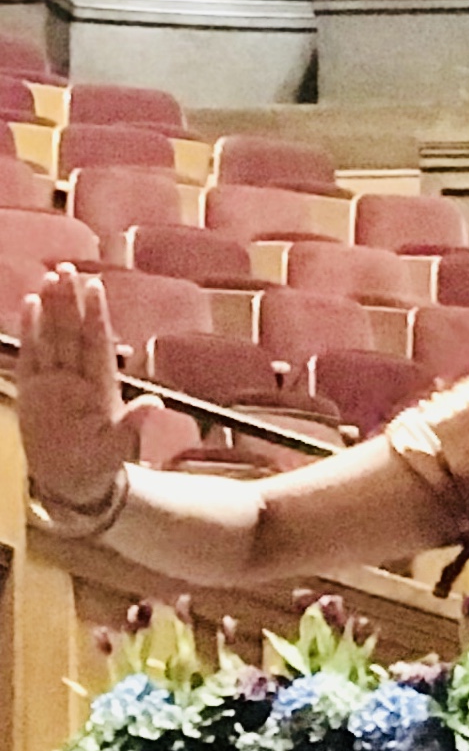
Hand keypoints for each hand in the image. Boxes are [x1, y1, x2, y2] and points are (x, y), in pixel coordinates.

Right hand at [18, 267, 157, 509]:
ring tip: (50, 278)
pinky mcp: (34, 389)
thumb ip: (134, 425)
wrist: (74, 481)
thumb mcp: (119, 447)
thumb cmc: (101, 464)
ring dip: (51, 308)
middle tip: (68, 269)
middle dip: (71, 301)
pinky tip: (30, 305)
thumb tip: (156, 405)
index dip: (96, 314)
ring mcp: (55, 381)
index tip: (96, 286)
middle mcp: (78, 377)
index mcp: (102, 387)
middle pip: (73, 332)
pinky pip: (31, 355)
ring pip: (52, 336)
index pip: (98, 343)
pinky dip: (30, 331)